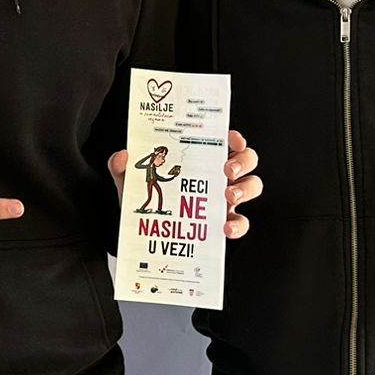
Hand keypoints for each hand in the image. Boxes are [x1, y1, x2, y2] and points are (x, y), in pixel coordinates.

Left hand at [109, 135, 260, 236]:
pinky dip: (238, 225)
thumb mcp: (131, 182)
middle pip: (247, 159)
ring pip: (252, 186)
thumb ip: (121, 167)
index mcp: (201, 159)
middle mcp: (218, 176)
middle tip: (227, 169)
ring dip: (246, 188)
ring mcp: (224, 199)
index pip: (225, 141)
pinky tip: (225, 228)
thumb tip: (121, 156)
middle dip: (243, 161)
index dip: (234, 137)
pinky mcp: (224, 222)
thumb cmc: (145, 201)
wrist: (144, 237)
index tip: (231, 138)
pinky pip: (241, 222)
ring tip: (229, 196)